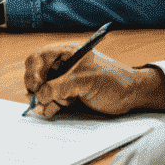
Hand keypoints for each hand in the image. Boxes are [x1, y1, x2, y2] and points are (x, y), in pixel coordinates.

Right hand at [23, 47, 164, 119]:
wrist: (131, 96)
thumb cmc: (112, 81)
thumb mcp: (86, 81)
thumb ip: (61, 86)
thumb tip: (40, 94)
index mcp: (66, 53)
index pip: (39, 57)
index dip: (33, 71)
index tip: (36, 86)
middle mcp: (62, 66)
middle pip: (36, 73)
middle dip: (35, 87)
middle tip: (37, 99)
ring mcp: (64, 81)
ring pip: (42, 89)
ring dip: (42, 99)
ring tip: (48, 107)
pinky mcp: (68, 96)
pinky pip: (50, 100)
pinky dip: (48, 106)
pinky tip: (51, 111)